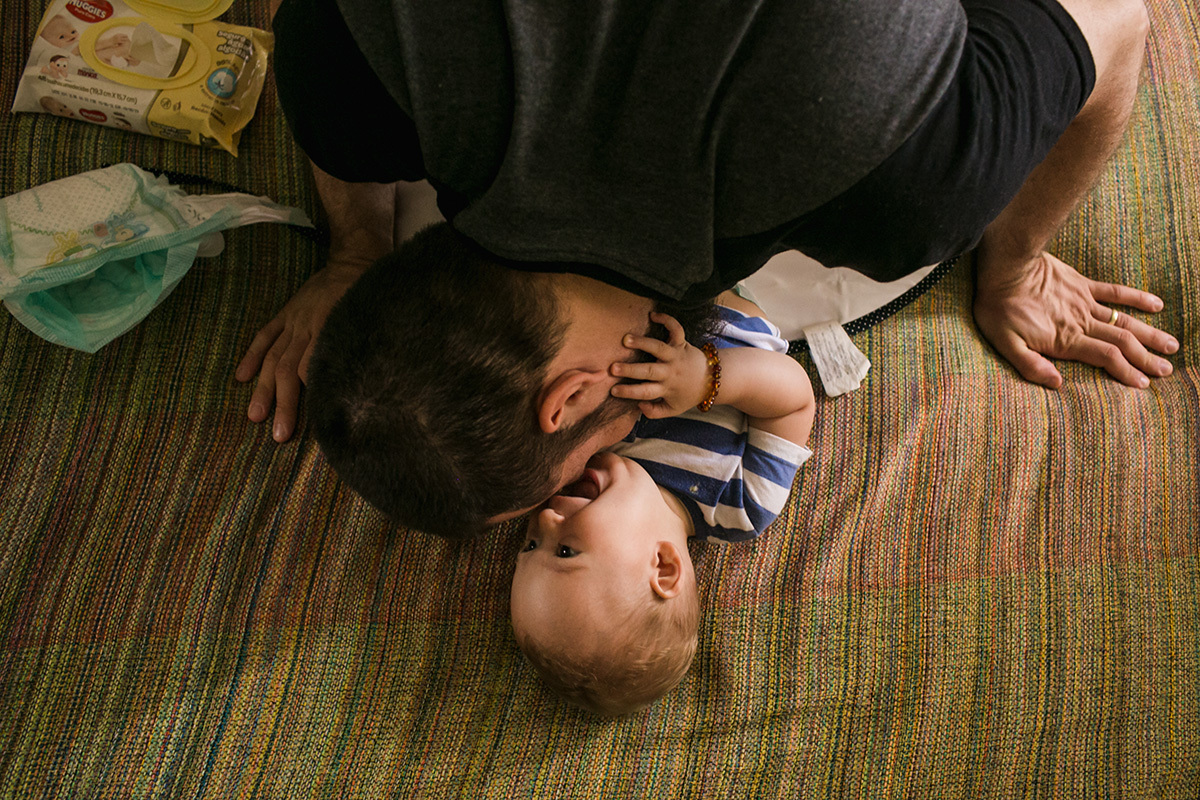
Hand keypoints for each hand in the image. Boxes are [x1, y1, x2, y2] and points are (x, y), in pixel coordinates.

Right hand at [234, 252, 370, 440]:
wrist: (356, 259)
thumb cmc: (369, 295)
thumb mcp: (370, 321)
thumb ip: (362, 349)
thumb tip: (364, 386)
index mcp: (329, 329)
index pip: (314, 369)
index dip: (311, 397)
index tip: (311, 426)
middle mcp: (307, 327)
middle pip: (290, 370)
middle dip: (283, 404)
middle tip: (279, 435)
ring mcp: (293, 320)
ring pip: (274, 358)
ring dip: (264, 389)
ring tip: (255, 417)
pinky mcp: (287, 313)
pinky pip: (265, 335)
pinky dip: (252, 356)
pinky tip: (241, 378)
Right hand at [609, 312, 710, 417]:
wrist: (711, 380)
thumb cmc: (687, 395)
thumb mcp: (672, 410)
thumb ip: (654, 412)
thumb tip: (639, 405)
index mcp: (667, 388)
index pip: (646, 392)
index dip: (629, 392)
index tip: (613, 390)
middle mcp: (671, 371)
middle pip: (650, 370)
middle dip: (631, 369)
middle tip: (613, 367)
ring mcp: (676, 356)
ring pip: (659, 348)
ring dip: (642, 343)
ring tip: (626, 339)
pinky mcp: (682, 343)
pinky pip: (676, 329)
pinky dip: (666, 319)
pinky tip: (652, 315)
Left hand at [973, 249, 1178, 388]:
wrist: (1005, 268)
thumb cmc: (999, 309)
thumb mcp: (1006, 344)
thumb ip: (1031, 366)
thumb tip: (1057, 384)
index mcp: (1066, 340)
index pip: (1106, 358)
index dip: (1127, 372)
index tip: (1144, 384)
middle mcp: (1081, 322)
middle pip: (1122, 342)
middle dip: (1146, 358)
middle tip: (1167, 370)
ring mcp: (1084, 302)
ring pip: (1125, 320)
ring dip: (1149, 334)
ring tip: (1172, 346)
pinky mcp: (1082, 284)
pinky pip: (1115, 291)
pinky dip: (1137, 298)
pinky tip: (1157, 304)